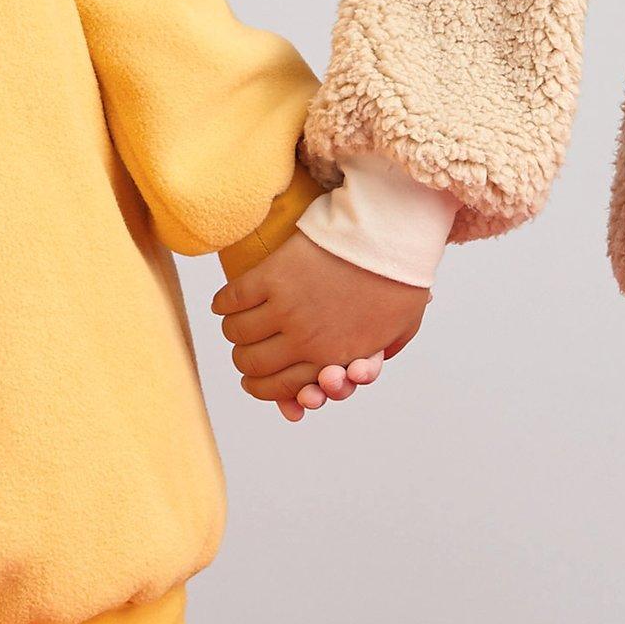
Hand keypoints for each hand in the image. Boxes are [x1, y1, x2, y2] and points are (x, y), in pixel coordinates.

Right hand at [210, 232, 429, 420]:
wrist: (391, 234)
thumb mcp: (399, 332)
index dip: (261, 389)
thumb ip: (372, 358)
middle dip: (244, 362)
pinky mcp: (272, 277)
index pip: (280, 387)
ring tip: (236, 323)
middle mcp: (304, 340)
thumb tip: (344, 376)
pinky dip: (223, 304)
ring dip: (233, 332)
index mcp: (333, 358)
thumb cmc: (401, 279)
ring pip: (236, 334)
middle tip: (244, 350)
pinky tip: (225, 303)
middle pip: (251, 364)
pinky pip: (232, 300)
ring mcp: (286, 308)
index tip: (253, 381)